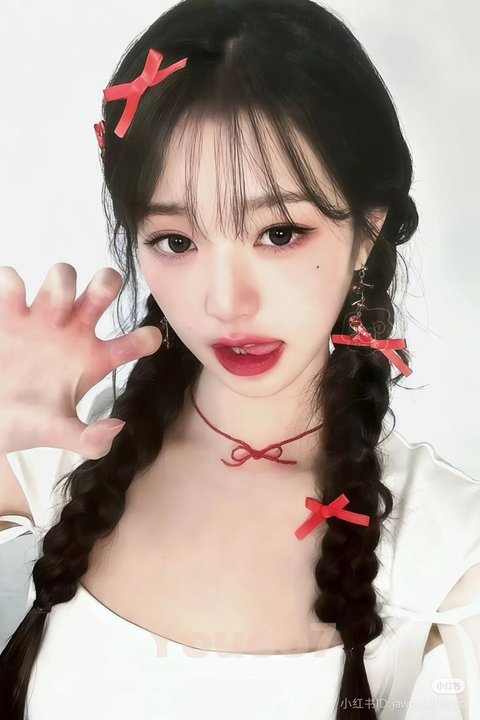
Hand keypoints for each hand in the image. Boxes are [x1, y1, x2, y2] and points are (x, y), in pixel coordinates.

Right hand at [0, 263, 162, 458]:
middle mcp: (74, 330)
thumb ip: (90, 440)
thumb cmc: (27, 422)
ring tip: (53, 320)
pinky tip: (15, 310)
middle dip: (106, 283)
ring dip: (62, 287)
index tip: (145, 342)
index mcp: (95, 358)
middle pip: (103, 286)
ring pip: (62, 273)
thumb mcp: (60, 433)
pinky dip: (13, 285)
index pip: (135, 340)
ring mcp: (41, 317)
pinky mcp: (8, 312)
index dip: (147, 338)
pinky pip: (12, 279)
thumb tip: (118, 427)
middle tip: (89, 312)